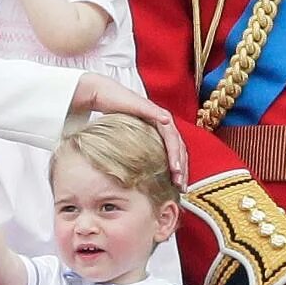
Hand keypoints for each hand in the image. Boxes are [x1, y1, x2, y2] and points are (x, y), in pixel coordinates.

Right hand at [69, 73, 188, 185]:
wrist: (104, 96)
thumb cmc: (114, 118)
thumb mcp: (127, 142)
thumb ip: (135, 154)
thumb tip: (135, 177)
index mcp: (161, 133)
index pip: (175, 154)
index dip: (179, 171)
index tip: (178, 188)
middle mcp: (164, 124)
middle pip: (179, 149)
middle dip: (181, 169)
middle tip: (181, 186)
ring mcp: (159, 115)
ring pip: (174, 139)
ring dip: (177, 157)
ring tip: (176, 173)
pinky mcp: (151, 109)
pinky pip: (164, 123)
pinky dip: (169, 136)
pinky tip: (172, 150)